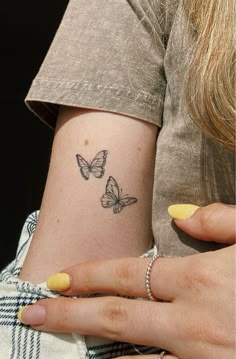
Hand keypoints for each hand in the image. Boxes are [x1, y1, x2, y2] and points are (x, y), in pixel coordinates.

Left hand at [18, 203, 235, 358]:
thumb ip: (222, 220)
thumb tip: (180, 212)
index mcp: (202, 281)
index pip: (128, 274)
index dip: (88, 275)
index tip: (56, 278)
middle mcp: (192, 323)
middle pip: (115, 317)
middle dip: (68, 315)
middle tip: (32, 316)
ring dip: (93, 352)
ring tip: (61, 344)